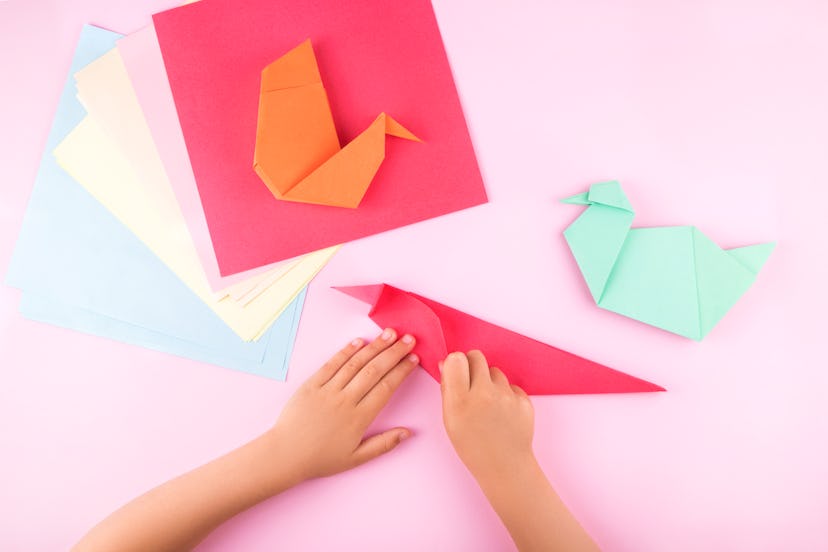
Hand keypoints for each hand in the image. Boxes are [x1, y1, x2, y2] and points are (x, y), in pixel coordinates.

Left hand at [267, 328, 418, 483]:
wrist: (286, 455)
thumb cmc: (320, 458)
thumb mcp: (356, 458)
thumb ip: (384, 444)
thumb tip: (408, 432)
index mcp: (359, 418)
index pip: (386, 388)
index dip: (402, 371)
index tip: (414, 359)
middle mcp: (345, 400)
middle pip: (374, 370)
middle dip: (394, 353)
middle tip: (409, 339)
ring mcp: (328, 390)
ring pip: (356, 363)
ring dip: (375, 347)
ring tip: (390, 334)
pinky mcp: (311, 385)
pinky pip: (332, 364)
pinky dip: (346, 351)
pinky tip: (359, 341)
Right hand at [440, 350, 534, 480]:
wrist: (505, 467)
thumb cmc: (473, 446)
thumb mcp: (450, 420)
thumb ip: (447, 389)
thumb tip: (447, 363)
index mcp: (460, 401)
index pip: (457, 358)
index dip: (456, 364)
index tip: (457, 373)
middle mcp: (484, 394)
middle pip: (476, 356)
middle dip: (472, 366)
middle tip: (471, 383)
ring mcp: (507, 397)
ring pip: (495, 371)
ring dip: (490, 381)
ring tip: (488, 404)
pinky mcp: (524, 400)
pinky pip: (511, 385)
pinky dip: (506, 394)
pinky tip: (502, 412)